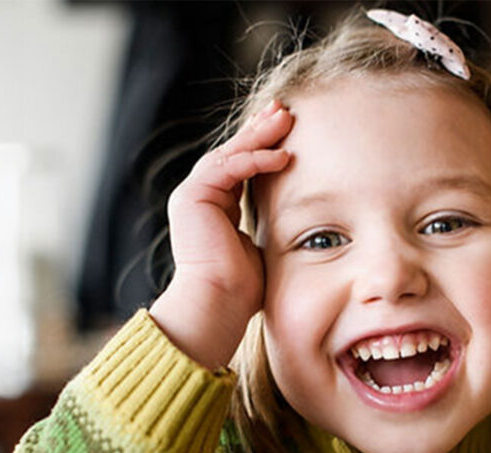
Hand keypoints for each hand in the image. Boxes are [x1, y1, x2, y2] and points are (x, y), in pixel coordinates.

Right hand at [150, 99, 292, 368]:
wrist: (219, 304)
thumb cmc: (243, 288)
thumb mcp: (262, 246)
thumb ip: (269, 223)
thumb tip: (298, 218)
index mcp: (216, 206)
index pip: (241, 166)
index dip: (262, 145)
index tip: (287, 130)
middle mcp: (201, 196)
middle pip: (233, 152)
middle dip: (259, 129)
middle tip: (284, 109)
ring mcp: (193, 195)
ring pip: (229, 154)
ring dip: (259, 136)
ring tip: (285, 120)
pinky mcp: (192, 197)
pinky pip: (227, 168)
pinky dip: (254, 160)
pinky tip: (281, 156)